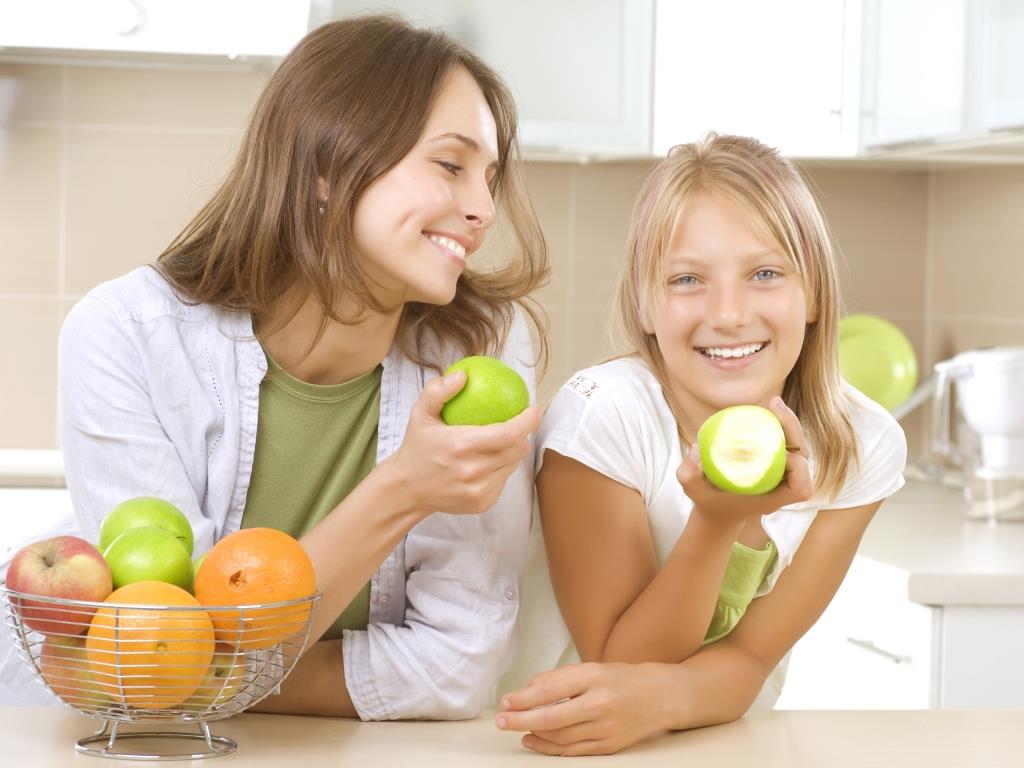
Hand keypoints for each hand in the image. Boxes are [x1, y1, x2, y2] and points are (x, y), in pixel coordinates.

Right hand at [383, 369, 540, 515]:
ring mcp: (478, 490)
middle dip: (522, 435)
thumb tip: (462, 376)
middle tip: (515, 424)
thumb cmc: (417, 447)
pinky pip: (503, 481)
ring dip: (511, 452)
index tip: (534, 409)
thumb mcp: (420, 414)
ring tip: (499, 442)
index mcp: (461, 446)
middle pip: (517, 450)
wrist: (406, 490)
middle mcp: (472, 471)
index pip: (508, 433)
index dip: (528, 421)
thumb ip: (438, 391)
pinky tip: (488, 462)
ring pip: (512, 465)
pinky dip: (500, 469)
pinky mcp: (482, 503)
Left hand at [496, 662, 670, 755]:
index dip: (524, 698)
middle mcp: (600, 704)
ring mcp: (605, 728)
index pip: (551, 690)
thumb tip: (528, 690)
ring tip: (515, 727)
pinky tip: (534, 740)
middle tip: (501, 720)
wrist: (661, 697)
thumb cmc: (622, 678)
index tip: (506, 701)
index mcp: (594, 677)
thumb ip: (560, 677)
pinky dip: (549, 748)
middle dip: (521, 720)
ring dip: (532, 734)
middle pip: (551, 718)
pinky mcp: (608, 746)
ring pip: (559, 737)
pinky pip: (572, 751)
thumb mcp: (592, 667)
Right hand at [676, 396, 813, 526]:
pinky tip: (767, 410)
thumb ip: (689, 475)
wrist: (717, 510)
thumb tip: (696, 448)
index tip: (777, 453)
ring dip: (789, 424)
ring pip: (798, 446)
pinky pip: (786, 441)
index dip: (798, 469)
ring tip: (773, 404)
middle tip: (774, 406)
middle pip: (803, 457)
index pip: (801, 487)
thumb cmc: (709, 501)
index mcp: (773, 498)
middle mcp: (782, 485)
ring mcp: (782, 472)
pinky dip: (781, 425)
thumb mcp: (694, 491)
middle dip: (794, 430)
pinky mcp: (776, 461)